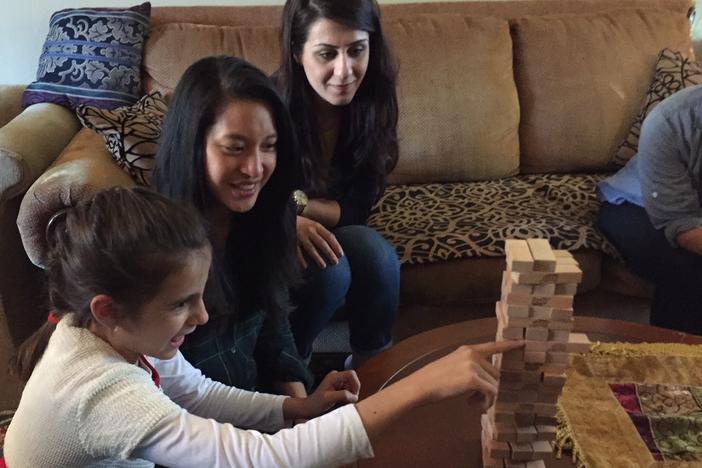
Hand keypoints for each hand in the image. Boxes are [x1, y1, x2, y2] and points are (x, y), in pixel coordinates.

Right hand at [296, 216, 343, 268]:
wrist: (287, 218)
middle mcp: (309, 230)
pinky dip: (301, 260)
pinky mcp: (293, 240)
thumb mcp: (314, 225)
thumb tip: (335, 243)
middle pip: (322, 243)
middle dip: (329, 253)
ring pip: (310, 248)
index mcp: (317, 226)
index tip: (341, 254)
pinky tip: (305, 267)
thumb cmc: (304, 225)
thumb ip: (322, 233)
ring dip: (317, 258)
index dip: (336, 245)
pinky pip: (297, 252)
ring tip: (323, 266)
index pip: (329, 236)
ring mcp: (301, 236)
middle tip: (335, 262)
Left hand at [301, 370, 360, 418]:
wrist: (310, 408)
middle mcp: (337, 377)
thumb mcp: (329, 399)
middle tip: (349, 401)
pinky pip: (349, 391)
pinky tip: (342, 402)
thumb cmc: (316, 403)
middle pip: (353, 380)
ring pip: (352, 386)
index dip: (356, 384)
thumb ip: (343, 395)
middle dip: (353, 390)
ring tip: (343, 402)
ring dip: (351, 395)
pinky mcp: (338, 388)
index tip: (355, 395)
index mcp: (334, 376)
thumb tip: (355, 396)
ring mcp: (338, 382)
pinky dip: (348, 397)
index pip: (351, 374)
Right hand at [403, 340, 524, 409]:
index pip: (493, 345)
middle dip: (490, 389)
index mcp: (468, 349)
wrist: (421, 386)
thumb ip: (470, 367)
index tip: (522, 343)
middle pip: (496, 373)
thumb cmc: (433, 380)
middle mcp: (472, 354)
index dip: (509, 345)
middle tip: (477, 401)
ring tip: (474, 404)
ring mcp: (473, 365)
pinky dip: (487, 402)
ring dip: (488, 398)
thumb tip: (488, 382)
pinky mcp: (473, 379)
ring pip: (495, 384)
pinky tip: (476, 406)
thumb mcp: (453, 366)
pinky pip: (491, 393)